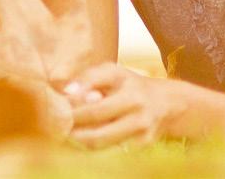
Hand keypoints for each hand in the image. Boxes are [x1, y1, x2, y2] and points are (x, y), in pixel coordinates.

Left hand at [65, 63, 179, 147]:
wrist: (166, 104)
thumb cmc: (130, 87)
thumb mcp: (113, 74)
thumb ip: (88, 79)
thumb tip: (65, 92)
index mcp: (123, 77)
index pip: (94, 81)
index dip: (74, 93)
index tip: (60, 104)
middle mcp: (134, 98)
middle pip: (95, 113)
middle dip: (72, 121)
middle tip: (58, 126)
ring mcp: (140, 122)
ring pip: (100, 138)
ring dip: (79, 140)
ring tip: (68, 137)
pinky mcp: (143, 143)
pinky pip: (111, 150)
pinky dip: (94, 150)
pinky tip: (86, 145)